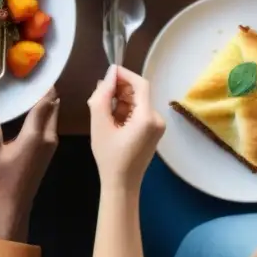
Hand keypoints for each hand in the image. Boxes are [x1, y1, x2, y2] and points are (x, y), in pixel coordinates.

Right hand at [0, 88, 59, 241]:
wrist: (14, 205)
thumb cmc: (0, 179)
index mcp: (34, 136)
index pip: (44, 106)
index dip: (46, 89)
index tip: (45, 73)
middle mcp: (47, 138)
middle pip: (52, 109)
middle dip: (47, 94)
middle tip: (35, 79)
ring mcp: (50, 146)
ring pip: (52, 118)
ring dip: (46, 106)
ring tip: (32, 92)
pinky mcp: (48, 152)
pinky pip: (49, 127)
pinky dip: (44, 117)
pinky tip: (33, 113)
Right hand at [88, 65, 165, 192]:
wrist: (121, 184)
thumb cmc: (109, 155)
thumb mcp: (99, 123)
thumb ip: (102, 95)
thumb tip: (109, 75)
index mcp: (147, 117)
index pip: (141, 84)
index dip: (125, 74)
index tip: (108, 72)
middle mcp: (157, 119)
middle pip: (138, 93)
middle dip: (119, 89)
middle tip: (99, 95)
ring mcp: (157, 126)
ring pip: (137, 102)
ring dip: (120, 100)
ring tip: (102, 111)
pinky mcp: (153, 132)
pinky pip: (138, 112)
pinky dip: (125, 110)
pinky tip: (111, 120)